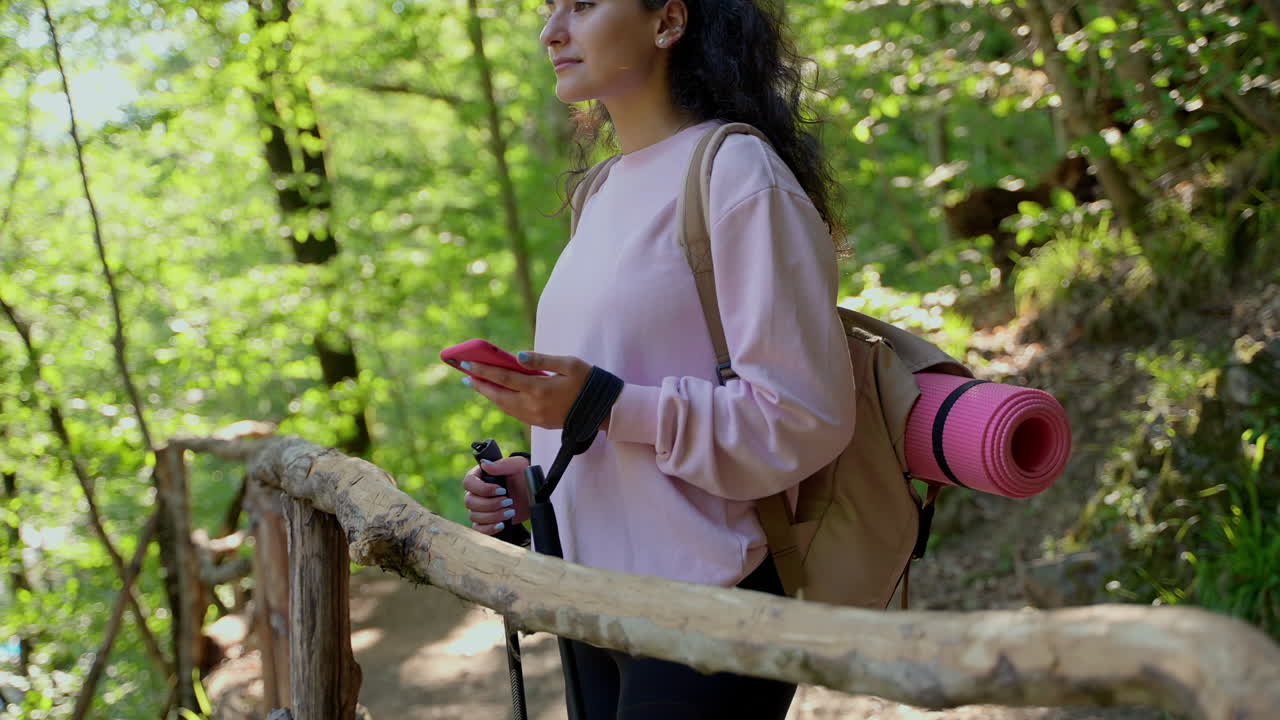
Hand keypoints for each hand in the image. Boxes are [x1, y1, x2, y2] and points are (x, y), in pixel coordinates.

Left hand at [461, 351, 609, 431]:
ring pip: (504, 406)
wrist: (604, 410)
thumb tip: (518, 356)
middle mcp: (533, 406)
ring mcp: (535, 417)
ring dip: (490, 395)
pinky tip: (499, 395)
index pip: (504, 378)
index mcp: (539, 389)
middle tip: (465, 375)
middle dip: (480, 385)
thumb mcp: (569, 364)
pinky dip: (503, 403)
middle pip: (498, 396)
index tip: (467, 364)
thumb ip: (542, 360)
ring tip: (477, 384)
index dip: (483, 370)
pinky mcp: (540, 423)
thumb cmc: (589, 382)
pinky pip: (514, 413)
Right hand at [462, 454, 531, 534]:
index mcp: (480, 476)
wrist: (534, 493)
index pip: (468, 483)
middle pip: (470, 501)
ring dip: (493, 516)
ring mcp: (480, 508)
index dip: (483, 489)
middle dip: (490, 504)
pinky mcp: (486, 521)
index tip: (501, 490)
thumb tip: (484, 464)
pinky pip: (478, 529)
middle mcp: (476, 492)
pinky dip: (489, 528)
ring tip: (510, 511)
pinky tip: (502, 524)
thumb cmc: (524, 475)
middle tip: (508, 501)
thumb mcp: (518, 465)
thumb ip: (502, 464)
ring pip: (474, 516)